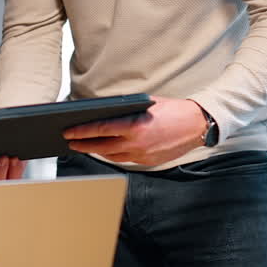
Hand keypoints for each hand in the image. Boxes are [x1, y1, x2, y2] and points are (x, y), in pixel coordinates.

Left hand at [62, 96, 207, 165]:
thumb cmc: (173, 110)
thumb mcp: (146, 104)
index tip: (69, 132)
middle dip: (83, 145)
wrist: (197, 125)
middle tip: (70, 142)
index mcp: (135, 127)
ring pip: (112, 156)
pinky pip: (125, 160)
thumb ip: (126, 110)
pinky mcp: (148, 162)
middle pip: (102, 147)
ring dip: (97, 151)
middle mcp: (137, 144)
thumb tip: (105, 112)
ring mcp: (142, 155)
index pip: (100, 130)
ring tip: (85, 145)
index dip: (81, 132)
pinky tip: (106, 149)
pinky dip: (113, 155)